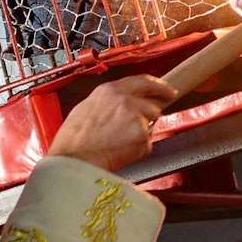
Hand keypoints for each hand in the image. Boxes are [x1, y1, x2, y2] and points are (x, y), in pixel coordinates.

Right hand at [44, 76, 174, 172]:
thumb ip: (107, 102)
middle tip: (144, 124)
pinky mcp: (142, 137)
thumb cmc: (73, 140)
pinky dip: (137, 151)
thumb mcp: (86, 107)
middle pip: (152, 105)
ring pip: (150, 125)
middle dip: (150, 116)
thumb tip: (119, 105)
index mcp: (110, 90)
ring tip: (119, 143)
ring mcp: (136, 118)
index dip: (158, 86)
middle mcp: (126, 100)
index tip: (168, 90)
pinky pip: (146, 145)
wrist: (74, 160)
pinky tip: (120, 152)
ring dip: (140, 134)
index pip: (142, 81)